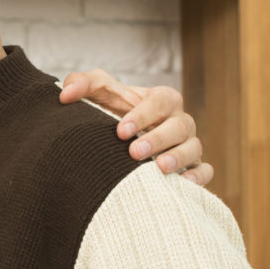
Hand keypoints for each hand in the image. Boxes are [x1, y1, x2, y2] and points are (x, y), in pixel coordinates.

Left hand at [56, 69, 212, 186]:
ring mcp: (188, 145)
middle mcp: (179, 121)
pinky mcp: (193, 168)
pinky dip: (198, 177)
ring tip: (159, 168)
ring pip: (194, 148)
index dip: (144, 114)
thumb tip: (65, 94)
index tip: (120, 130)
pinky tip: (182, 184)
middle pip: (180, 126)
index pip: (161, 101)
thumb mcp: (97, 94)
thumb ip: (81, 84)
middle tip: (133, 152)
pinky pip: (204, 171)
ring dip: (178, 157)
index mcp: (161, 101)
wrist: (115, 145)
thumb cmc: (111, 114)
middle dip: (158, 138)